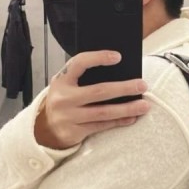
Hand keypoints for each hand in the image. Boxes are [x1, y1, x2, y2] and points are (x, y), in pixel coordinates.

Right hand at [35, 51, 150, 149]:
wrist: (44, 130)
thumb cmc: (62, 102)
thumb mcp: (65, 86)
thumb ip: (82, 78)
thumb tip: (118, 72)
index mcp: (61, 80)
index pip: (79, 63)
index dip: (98, 58)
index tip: (118, 57)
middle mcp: (63, 98)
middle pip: (98, 91)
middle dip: (123, 88)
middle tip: (142, 85)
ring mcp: (68, 116)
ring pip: (103, 112)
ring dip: (126, 108)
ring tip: (144, 105)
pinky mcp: (74, 131)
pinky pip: (101, 126)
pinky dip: (119, 122)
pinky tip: (131, 118)